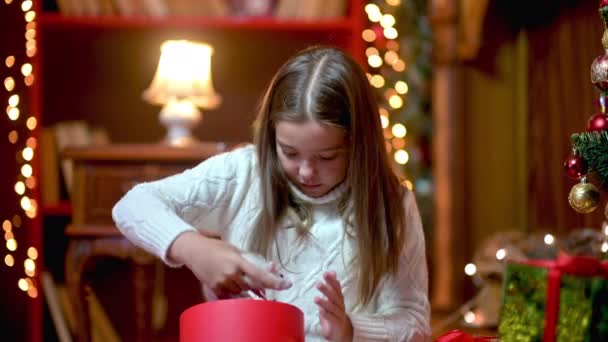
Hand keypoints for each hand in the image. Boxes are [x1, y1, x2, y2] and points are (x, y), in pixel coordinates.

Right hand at [169, 231, 290, 297]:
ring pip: (243, 294)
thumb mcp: (236, 250)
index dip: (275, 282)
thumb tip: (270, 268)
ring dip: (250, 291)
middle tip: (266, 283)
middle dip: (262, 287)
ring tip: (246, 281)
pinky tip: (236, 286)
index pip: (260, 275)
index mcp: (238, 261)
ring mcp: (222, 283)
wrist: (194, 251)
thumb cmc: (217, 248)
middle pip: (253, 287)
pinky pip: (231, 297)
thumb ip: (251, 260)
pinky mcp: (215, 290)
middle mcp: (231, 274)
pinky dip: (237, 294)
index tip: (286, 284)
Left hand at [314, 271, 352, 341]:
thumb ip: (332, 285)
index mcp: (339, 298)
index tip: (326, 274)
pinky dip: (326, 315)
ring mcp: (339, 315)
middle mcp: (340, 305)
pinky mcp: (336, 324)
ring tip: (316, 298)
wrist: (342, 331)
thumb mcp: (333, 298)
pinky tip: (321, 311)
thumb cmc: (335, 312)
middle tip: (318, 284)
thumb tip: (332, 271)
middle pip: (334, 297)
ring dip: (324, 303)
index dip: (332, 281)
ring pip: (332, 308)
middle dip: (327, 290)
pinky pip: (332, 319)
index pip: (336, 288)